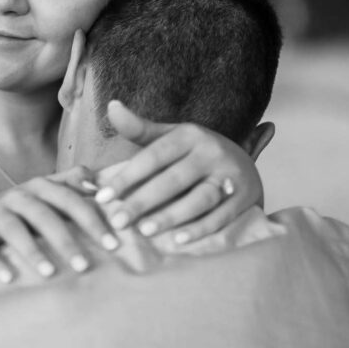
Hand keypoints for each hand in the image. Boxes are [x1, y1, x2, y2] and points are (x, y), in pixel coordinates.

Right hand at [0, 166, 118, 282]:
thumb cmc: (14, 218)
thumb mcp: (42, 200)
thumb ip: (68, 188)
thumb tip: (97, 184)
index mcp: (38, 188)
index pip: (69, 199)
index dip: (92, 220)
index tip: (113, 245)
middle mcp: (15, 195)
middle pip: (44, 214)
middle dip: (66, 240)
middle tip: (84, 266)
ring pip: (13, 227)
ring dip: (32, 250)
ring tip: (49, 272)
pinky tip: (8, 278)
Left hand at [95, 101, 265, 245]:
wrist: (244, 166)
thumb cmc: (194, 154)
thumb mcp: (170, 137)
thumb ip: (139, 128)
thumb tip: (112, 107)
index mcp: (190, 135)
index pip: (154, 156)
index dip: (127, 177)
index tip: (102, 197)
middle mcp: (212, 152)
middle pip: (173, 180)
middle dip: (142, 202)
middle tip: (117, 221)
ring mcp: (232, 176)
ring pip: (199, 199)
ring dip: (171, 216)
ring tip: (144, 231)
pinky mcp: (246, 198)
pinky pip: (221, 216)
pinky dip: (200, 229)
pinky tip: (178, 240)